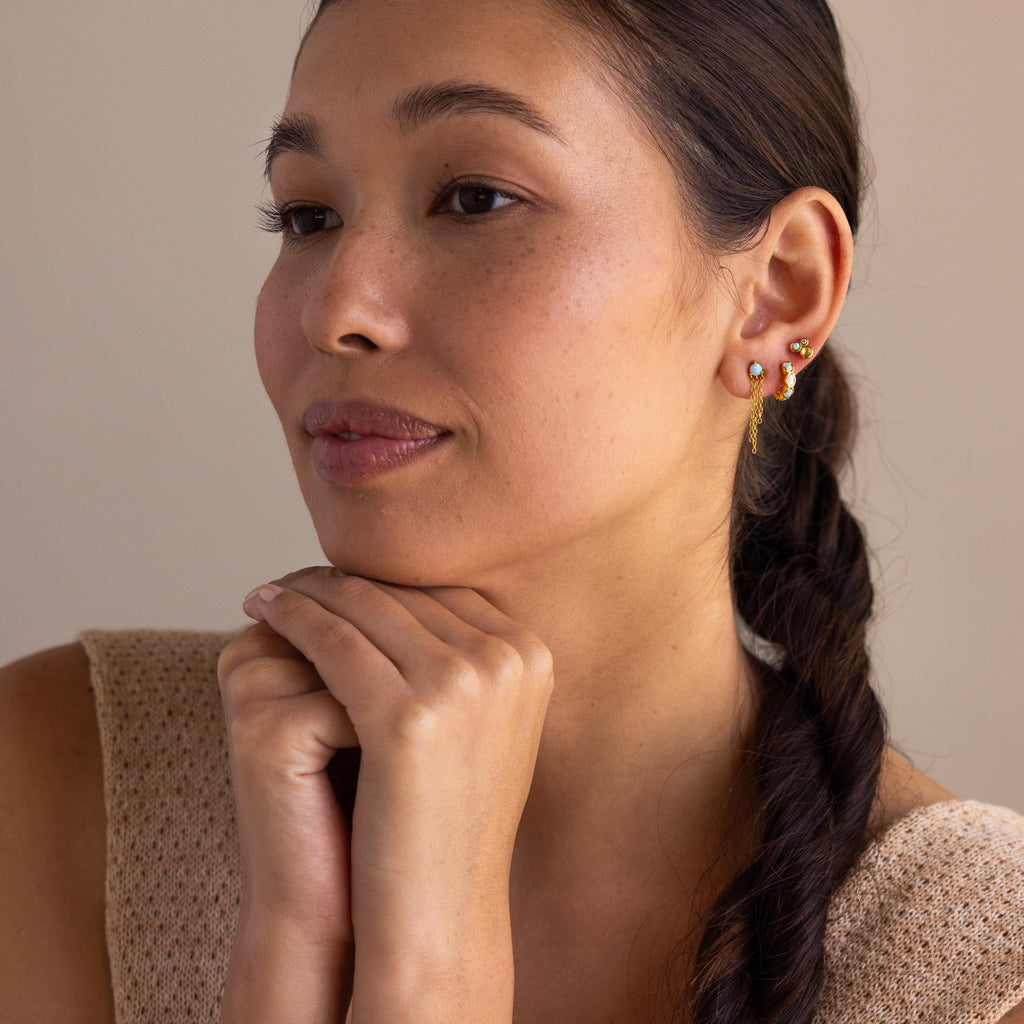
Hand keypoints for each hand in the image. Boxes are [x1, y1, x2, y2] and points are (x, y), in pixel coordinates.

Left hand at [221, 568, 553, 1023]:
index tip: (334, 581)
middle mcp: (510, 657)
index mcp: (532, 653)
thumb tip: (400, 593)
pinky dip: (294, 621)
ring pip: (365, 608)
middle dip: (342, 583)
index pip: (439, 592)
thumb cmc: (443, 819)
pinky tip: (264, 613)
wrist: (438, 913)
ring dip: (310, 594)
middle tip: (291, 581)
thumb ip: (456, 654)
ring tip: (270, 594)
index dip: (381, 583)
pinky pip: (335, 642)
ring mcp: (467, 682)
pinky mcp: (410, 714)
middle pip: (405, 593)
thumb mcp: (472, 718)